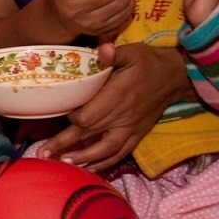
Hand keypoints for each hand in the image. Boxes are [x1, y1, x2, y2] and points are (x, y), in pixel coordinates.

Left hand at [37, 42, 185, 169]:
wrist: (175, 77)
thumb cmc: (148, 62)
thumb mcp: (132, 52)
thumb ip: (114, 54)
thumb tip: (102, 49)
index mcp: (117, 96)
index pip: (88, 116)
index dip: (72, 118)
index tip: (62, 113)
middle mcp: (122, 116)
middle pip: (89, 134)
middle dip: (64, 144)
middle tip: (42, 154)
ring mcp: (130, 128)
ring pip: (104, 149)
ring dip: (82, 158)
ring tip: (62, 163)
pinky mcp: (138, 134)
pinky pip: (121, 153)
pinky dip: (105, 162)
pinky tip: (90, 169)